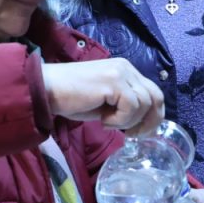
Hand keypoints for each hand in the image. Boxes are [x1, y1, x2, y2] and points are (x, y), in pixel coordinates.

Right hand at [42, 59, 163, 135]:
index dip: (153, 116)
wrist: (48, 90)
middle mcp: (127, 68)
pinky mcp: (113, 82)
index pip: (154, 93)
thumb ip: (125, 105)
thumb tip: (143, 122)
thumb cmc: (72, 99)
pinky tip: (103, 120)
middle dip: (148, 121)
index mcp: (127, 71)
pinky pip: (130, 106)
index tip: (139, 132)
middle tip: (131, 134)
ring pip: (144, 104)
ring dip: (128, 121)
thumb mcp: (106, 103)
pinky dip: (119, 120)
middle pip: (156, 97)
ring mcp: (120, 73)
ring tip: (108, 122)